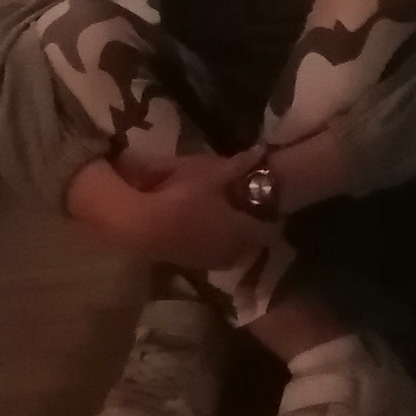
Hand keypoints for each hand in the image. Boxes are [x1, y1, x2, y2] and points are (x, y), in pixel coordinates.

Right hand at [111, 148, 274, 273]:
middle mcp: (230, 251)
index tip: (273, 208)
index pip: (269, 231)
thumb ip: (238, 165)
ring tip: (229, 222)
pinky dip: (216, 246)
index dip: (273, 220)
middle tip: (250, 212)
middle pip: (252, 245)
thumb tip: (261, 151)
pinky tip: (206, 231)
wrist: (142, 226)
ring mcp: (210, 261)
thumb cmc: (183, 198)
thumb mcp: (211, 175)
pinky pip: (214, 258)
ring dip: (236, 241)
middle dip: (254, 231)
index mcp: (241, 231)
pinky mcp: (191, 265)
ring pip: (233, 254)